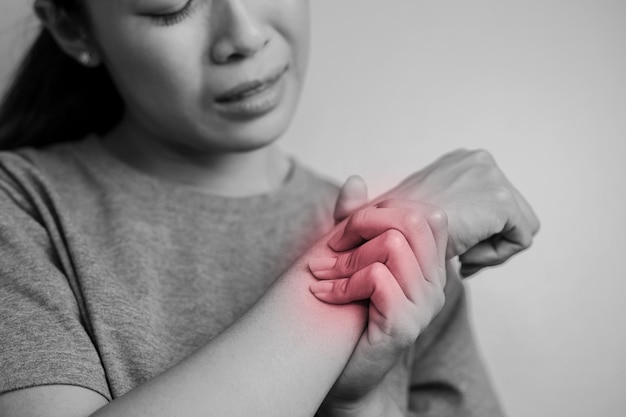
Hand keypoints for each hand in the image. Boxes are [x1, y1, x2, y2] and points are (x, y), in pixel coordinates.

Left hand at [310, 200, 447, 413]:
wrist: (347, 375)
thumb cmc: (349, 315)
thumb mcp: (351, 262)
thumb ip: (354, 223)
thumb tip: (355, 181)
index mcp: (429, 266)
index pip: (424, 213)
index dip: (380, 210)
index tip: (346, 231)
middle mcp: (435, 283)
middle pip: (412, 220)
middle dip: (363, 223)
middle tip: (332, 246)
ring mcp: (424, 305)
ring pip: (392, 246)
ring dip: (346, 258)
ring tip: (322, 275)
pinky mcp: (404, 325)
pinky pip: (377, 278)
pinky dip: (343, 282)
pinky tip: (325, 295)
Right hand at [334, 150, 539, 275]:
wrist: (389, 241)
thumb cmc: (391, 234)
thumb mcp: (404, 215)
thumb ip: (422, 209)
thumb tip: (377, 191)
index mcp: (457, 162)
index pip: (489, 203)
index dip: (473, 233)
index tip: (448, 248)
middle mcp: (477, 160)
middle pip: (509, 213)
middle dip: (484, 240)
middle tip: (456, 256)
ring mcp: (491, 176)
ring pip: (516, 226)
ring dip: (487, 249)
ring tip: (458, 256)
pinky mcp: (500, 200)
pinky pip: (520, 238)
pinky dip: (493, 257)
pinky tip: (464, 257)